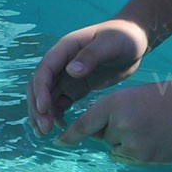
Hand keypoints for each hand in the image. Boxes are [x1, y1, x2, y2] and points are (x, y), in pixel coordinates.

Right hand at [28, 18, 151, 132]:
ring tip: (45, 133)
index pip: (45, 70)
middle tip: (44, 129)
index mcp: (65, 49)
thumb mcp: (110, 44)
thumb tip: (71, 71)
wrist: (134, 41)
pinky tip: (62, 128)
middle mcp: (61, 63)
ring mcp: (66, 76)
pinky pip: (59, 102)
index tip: (44, 109)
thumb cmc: (123, 38)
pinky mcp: (75, 87)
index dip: (40, 90)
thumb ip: (91, 56)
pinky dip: (56, 115)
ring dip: (42, 114)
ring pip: (46, 97)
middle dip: (37, 107)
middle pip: (39, 86)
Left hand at [59, 81, 171, 163]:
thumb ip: (115, 114)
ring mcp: (134, 143)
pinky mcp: (147, 158)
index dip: (70, 135)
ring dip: (128, 144)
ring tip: (153, 129)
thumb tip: (100, 137)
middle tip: (142, 120)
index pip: (85, 123)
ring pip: (118, 149)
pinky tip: (159, 140)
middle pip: (104, 137)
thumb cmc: (169, 99)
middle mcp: (121, 124)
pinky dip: (141, 152)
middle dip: (115, 132)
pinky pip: (132, 159)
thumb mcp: (135, 96)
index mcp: (116, 102)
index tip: (59, 142)